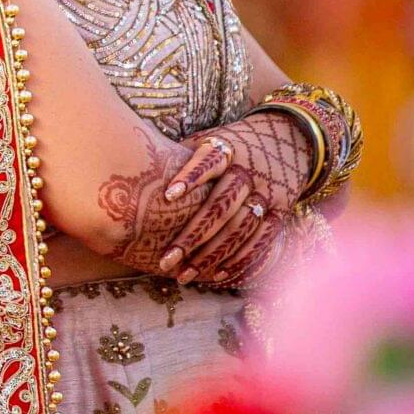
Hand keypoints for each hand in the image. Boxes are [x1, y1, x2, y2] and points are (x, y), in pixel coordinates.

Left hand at [94, 113, 311, 284]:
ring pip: (241, 228)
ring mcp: (267, 193)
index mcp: (227, 149)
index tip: (168, 195)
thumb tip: (126, 166)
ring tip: (185, 274)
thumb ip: (179, 157)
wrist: (287, 138)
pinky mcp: (281, 211)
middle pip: (222, 205)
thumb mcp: (206, 141)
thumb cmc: (229, 145)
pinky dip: (242, 259)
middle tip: (166, 260)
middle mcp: (249, 172)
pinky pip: (264, 240)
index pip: (210, 161)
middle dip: (193, 235)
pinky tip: (218, 275)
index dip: (191, 177)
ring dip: (212, 255)